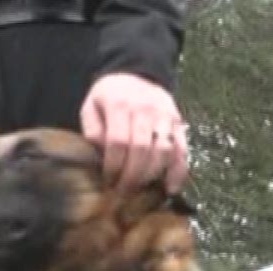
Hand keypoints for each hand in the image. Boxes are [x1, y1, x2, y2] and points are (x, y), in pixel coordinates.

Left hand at [80, 73, 190, 193]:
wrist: (135, 74)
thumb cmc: (109, 97)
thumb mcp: (91, 108)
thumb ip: (93, 132)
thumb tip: (102, 158)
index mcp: (120, 105)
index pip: (118, 141)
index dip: (113, 166)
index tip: (108, 181)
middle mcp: (146, 109)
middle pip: (142, 149)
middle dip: (132, 176)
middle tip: (123, 193)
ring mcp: (165, 116)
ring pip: (163, 151)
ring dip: (151, 176)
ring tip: (140, 191)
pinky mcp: (178, 123)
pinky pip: (182, 150)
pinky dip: (178, 172)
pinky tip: (170, 188)